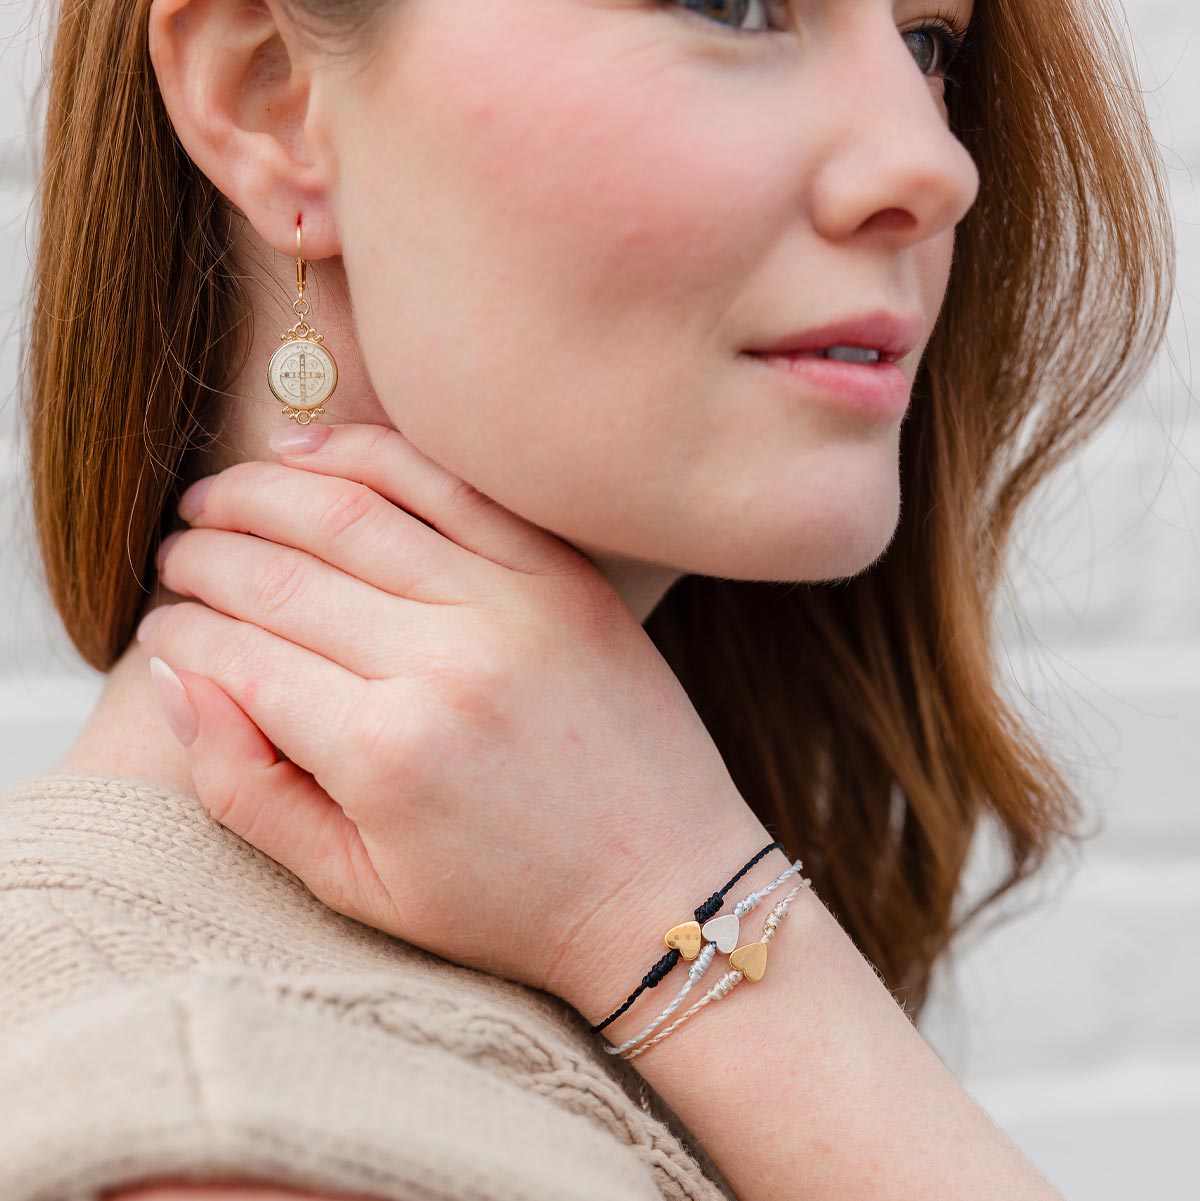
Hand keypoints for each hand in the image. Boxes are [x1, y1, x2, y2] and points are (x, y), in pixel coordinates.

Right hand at [138, 422, 770, 1018]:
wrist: (663, 887)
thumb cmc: (508, 904)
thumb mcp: (357, 885)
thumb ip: (247, 789)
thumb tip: (172, 679)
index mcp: (386, 752)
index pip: (238, 658)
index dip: (179, 638)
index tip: (159, 633)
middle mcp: (446, 661)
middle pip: (282, 574)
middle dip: (204, 559)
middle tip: (175, 558)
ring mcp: (513, 605)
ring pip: (353, 510)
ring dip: (264, 492)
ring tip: (216, 498)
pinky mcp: (562, 576)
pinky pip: (451, 485)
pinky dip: (370, 455)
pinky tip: (311, 452)